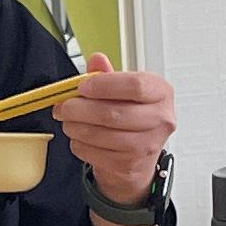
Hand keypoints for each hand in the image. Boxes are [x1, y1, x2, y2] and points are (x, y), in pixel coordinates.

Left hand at [56, 56, 173, 218]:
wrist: (139, 154)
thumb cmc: (132, 116)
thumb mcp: (123, 90)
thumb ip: (108, 75)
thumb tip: (96, 60)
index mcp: (161, 93)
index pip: (135, 86)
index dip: (104, 85)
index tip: (82, 86)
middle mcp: (160, 120)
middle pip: (114, 113)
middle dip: (80, 109)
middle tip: (64, 106)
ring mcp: (147, 145)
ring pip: (102, 135)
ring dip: (76, 127)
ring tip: (67, 120)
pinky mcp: (130, 165)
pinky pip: (95, 153)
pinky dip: (80, 144)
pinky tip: (78, 137)